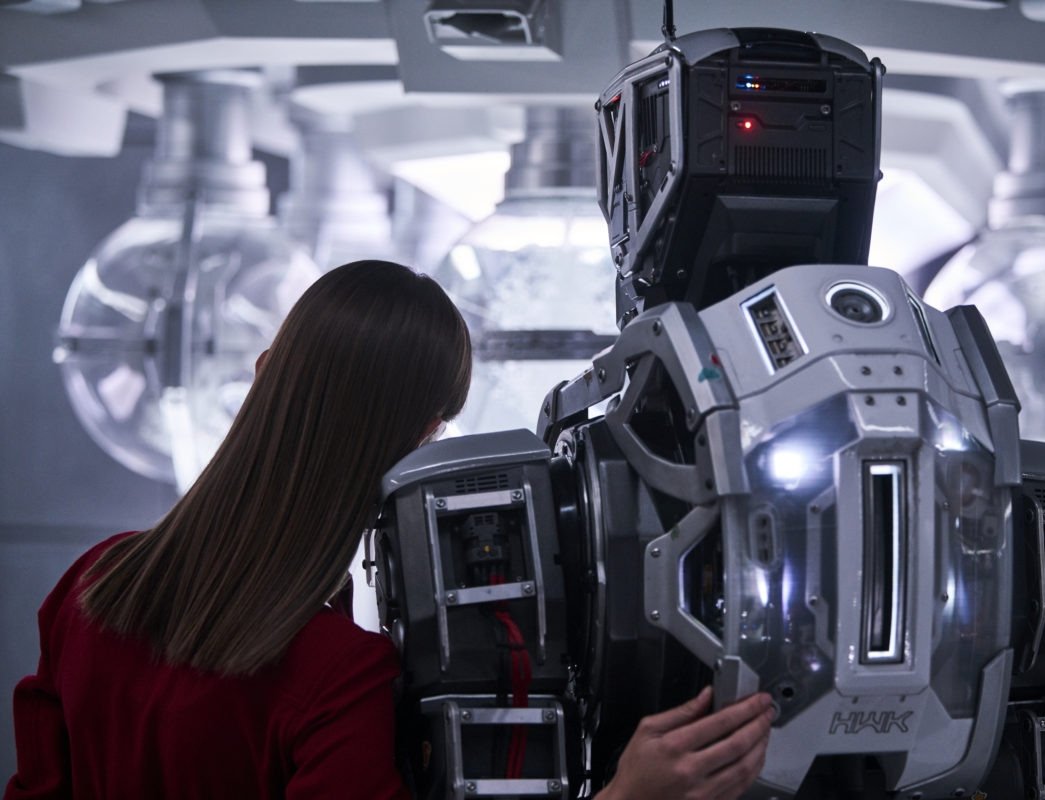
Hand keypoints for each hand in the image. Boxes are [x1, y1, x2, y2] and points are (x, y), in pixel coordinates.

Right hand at [597, 687, 773, 799]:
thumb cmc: (636, 769)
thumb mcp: (647, 730)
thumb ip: (680, 712)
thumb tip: (706, 696)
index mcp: (674, 746)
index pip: (719, 722)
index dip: (744, 708)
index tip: (757, 700)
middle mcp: (690, 770)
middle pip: (737, 744)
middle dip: (758, 724)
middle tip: (767, 711)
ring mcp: (702, 792)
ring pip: (743, 767)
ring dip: (760, 746)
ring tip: (765, 731)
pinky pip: (740, 786)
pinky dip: (753, 769)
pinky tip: (756, 756)